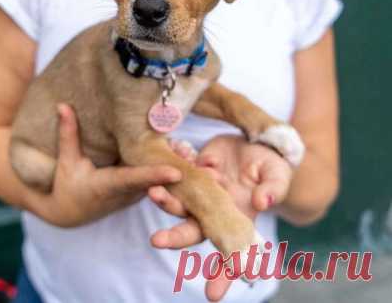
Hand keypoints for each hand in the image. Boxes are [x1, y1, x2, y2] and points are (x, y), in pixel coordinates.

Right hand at [28, 104, 181, 226]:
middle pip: (156, 181)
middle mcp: (127, 192)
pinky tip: (190, 155)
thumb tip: (62, 105)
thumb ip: (68, 134)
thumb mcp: (67, 161)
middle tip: (192, 152)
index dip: (155, 175)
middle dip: (176, 169)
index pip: (135, 179)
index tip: (177, 172)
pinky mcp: (140, 192)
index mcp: (109, 185)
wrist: (70, 213)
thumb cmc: (67, 186)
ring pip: (162, 184)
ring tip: (198, 154)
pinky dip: (174, 172)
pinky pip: (161, 183)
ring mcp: (136, 194)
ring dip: (179, 170)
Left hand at [148, 135, 292, 300]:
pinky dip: (174, 163)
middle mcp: (213, 210)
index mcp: (236, 220)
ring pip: (178, 202)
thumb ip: (272, 189)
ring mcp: (199, 190)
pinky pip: (179, 170)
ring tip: (153, 192)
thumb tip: (261, 202)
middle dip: (173, 237)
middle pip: (191, 229)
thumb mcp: (277, 176)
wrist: (253, 142)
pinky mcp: (191, 169)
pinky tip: (176, 149)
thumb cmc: (270, 166)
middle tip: (156, 240)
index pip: (229, 252)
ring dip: (165, 199)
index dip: (222, 274)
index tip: (212, 295)